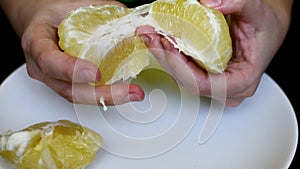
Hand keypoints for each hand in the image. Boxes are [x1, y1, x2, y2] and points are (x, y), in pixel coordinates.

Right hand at [1, 0, 143, 105]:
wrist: (44, 22)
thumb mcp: (75, 5)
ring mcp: (53, 80)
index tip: (96, 74)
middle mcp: (42, 67)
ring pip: (77, 96)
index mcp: (37, 42)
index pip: (49, 60)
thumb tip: (139, 22)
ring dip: (107, 98)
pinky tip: (122, 90)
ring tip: (132, 93)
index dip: (72, 70)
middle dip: (101, 95)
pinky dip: (104, 94)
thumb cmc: (56, 13)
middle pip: (68, 89)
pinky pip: (83, 93)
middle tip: (129, 91)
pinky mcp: (65, 85)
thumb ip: (105, 13)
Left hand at [137, 0, 292, 106]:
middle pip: (189, 82)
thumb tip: (209, 2)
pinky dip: (171, 55)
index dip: (181, 68)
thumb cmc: (266, 27)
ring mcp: (217, 84)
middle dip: (166, 59)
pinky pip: (185, 71)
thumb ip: (238, 3)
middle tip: (151, 36)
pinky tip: (161, 41)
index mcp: (243, 80)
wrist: (269, 29)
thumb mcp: (257, 11)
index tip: (167, 46)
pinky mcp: (208, 76)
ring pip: (184, 78)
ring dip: (165, 57)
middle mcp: (228, 88)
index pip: (205, 85)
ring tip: (151, 36)